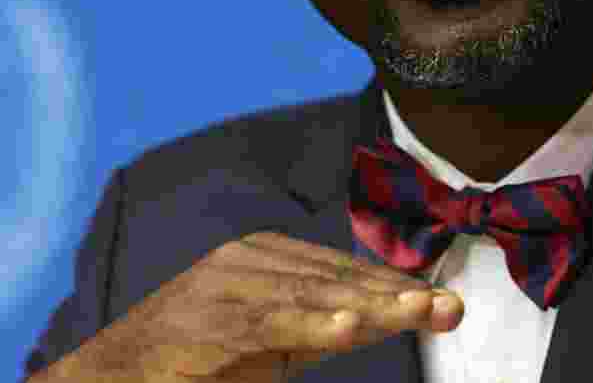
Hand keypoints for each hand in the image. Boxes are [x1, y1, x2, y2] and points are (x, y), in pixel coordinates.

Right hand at [44, 232, 462, 382]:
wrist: (114, 376)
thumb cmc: (201, 356)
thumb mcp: (273, 333)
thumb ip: (323, 320)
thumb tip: (385, 312)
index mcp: (269, 254)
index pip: (344, 271)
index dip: (395, 286)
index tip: (442, 303)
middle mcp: (250, 260)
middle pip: (337, 280)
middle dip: (396, 296)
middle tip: (446, 308)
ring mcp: (225, 287)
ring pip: (311, 297)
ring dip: (369, 307)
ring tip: (413, 312)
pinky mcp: (205, 323)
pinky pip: (267, 324)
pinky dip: (309, 325)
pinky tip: (347, 328)